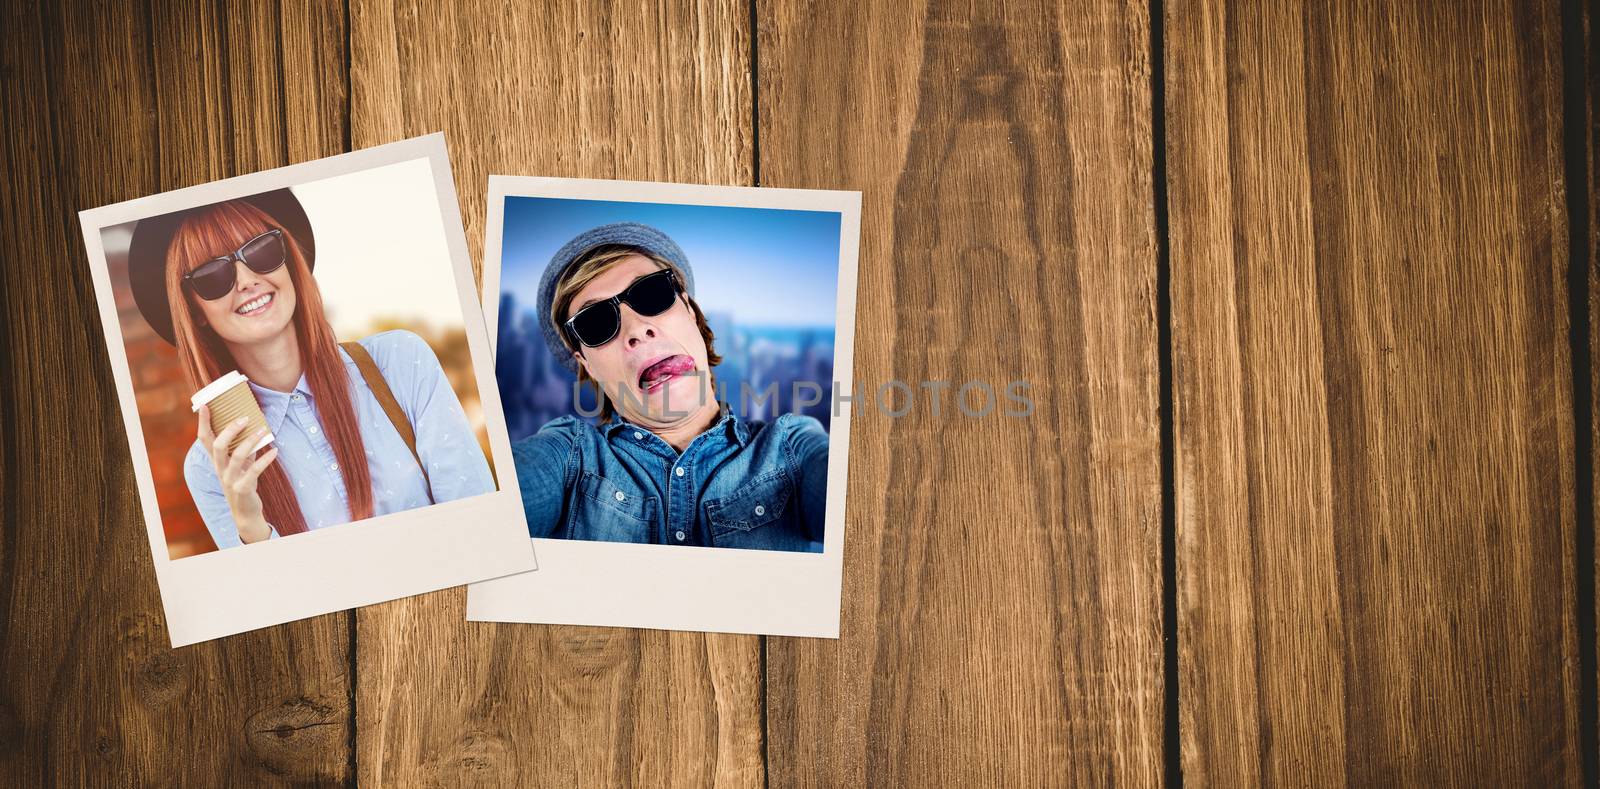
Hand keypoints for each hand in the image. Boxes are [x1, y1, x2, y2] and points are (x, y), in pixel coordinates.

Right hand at [196, 404, 279, 543]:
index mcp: (216, 461)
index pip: (204, 439)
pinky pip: (254, 471)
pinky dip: (265, 460)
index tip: (205, 405)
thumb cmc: (243, 482)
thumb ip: (244, 448)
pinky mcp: (243, 488)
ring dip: (251, 441)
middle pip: (217, 446)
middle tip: (245, 418)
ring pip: (237, 457)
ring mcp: (230, 479)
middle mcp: (219, 469)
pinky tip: (275, 451)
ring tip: (264, 430)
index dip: (203, 422)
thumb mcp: (241, 465)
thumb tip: (254, 426)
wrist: (245, 512)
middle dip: (230, 430)